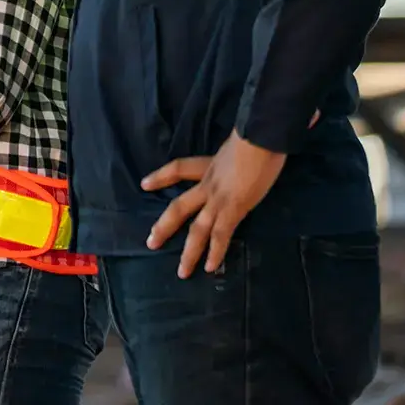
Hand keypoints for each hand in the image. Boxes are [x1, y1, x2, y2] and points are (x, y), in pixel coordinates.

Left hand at [141, 131, 288, 278]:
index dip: (161, 176)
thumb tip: (253, 145)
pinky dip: (216, 253)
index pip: (179, 168)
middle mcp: (208, 183)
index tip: (145, 184)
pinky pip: (221, 235)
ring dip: (189, 253)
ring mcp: (218, 198)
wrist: (260, 135)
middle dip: (165, 226)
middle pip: (179, 207)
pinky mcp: (234, 208)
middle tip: (150, 242)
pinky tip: (211, 268)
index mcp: (210, 164)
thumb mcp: (242, 140)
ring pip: (197, 229)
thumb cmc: (256, 133)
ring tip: (182, 272)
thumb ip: (241, 145)